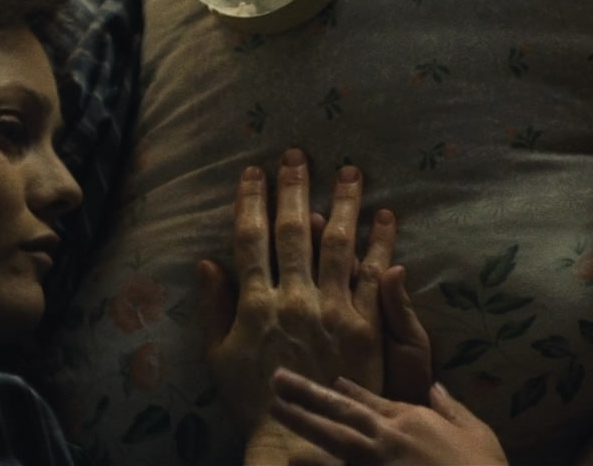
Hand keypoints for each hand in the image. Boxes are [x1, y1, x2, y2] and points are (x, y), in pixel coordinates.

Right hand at [198, 148, 398, 434]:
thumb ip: (214, 309)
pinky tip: (385, 216)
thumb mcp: (219, 356)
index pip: (250, 239)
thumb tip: (207, 263)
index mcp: (254, 304)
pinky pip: (374, 275)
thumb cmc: (254, 398)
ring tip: (351, 171)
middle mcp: (293, 299)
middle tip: (298, 155)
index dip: (251, 201)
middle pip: (292, 232)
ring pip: (337, 244)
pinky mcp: (364, 326)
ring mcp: (332, 310)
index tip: (254, 172)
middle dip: (294, 189)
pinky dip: (381, 243)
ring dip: (343, 203)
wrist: (300, 437)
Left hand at [269, 368, 508, 465]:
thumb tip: (436, 388)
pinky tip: (294, 459)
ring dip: (303, 422)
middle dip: (308, 395)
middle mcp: (389, 437)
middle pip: (341, 411)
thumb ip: (452, 409)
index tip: (330, 382)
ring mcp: (377, 463)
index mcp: (413, 419)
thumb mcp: (478, 432)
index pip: (372, 400)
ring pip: (333, 437)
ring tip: (274, 409)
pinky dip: (319, 464)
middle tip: (276, 380)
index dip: (348, 390)